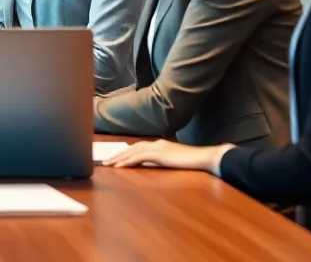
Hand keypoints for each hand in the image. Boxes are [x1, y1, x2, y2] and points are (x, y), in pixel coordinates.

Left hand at [103, 140, 232, 171]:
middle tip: (105, 161)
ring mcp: (158, 148)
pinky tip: (119, 166)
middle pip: (132, 148)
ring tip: (108, 164)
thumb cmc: (194, 162)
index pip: (138, 148)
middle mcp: (157, 144)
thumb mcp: (175, 161)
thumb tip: (152, 166)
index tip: (115, 158)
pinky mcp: (159, 154)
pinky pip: (139, 158)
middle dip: (118, 154)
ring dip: (119, 158)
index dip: (126, 153)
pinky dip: (127, 161)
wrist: (205, 158)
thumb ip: (163, 162)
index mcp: (160, 145)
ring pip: (132, 152)